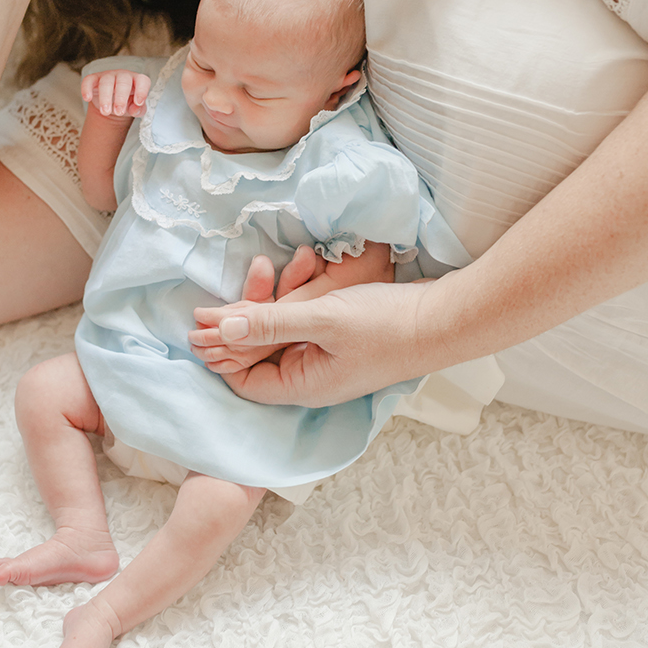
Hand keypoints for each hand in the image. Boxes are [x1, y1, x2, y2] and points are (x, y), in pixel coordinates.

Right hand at [81, 70, 151, 118]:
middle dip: (121, 98)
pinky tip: (87, 98)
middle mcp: (124, 76)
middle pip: (123, 82)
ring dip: (105, 97)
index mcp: (137, 81)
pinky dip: (86, 88)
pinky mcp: (94, 79)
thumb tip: (135, 109)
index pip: (143, 81)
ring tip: (105, 112)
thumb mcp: (136, 109)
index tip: (138, 102)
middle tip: (119, 112)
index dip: (142, 91)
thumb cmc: (128, 104)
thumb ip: (139, 109)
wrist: (113, 104)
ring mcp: (108, 76)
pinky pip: (89, 80)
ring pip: (106, 82)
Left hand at [190, 268, 436, 405]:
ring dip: (276, 297)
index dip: (221, 350)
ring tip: (275, 261)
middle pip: (260, 352)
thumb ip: (268, 321)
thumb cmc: (387, 324)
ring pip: (282, 330)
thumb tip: (217, 329)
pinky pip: (304, 320)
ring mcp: (327, 359)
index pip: (243, 379)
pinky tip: (305, 265)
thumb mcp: (322, 318)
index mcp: (302, 385)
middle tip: (246, 273)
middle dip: (248, 313)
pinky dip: (298, 295)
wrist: (445, 317)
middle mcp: (311, 377)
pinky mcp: (340, 338)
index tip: (202, 316)